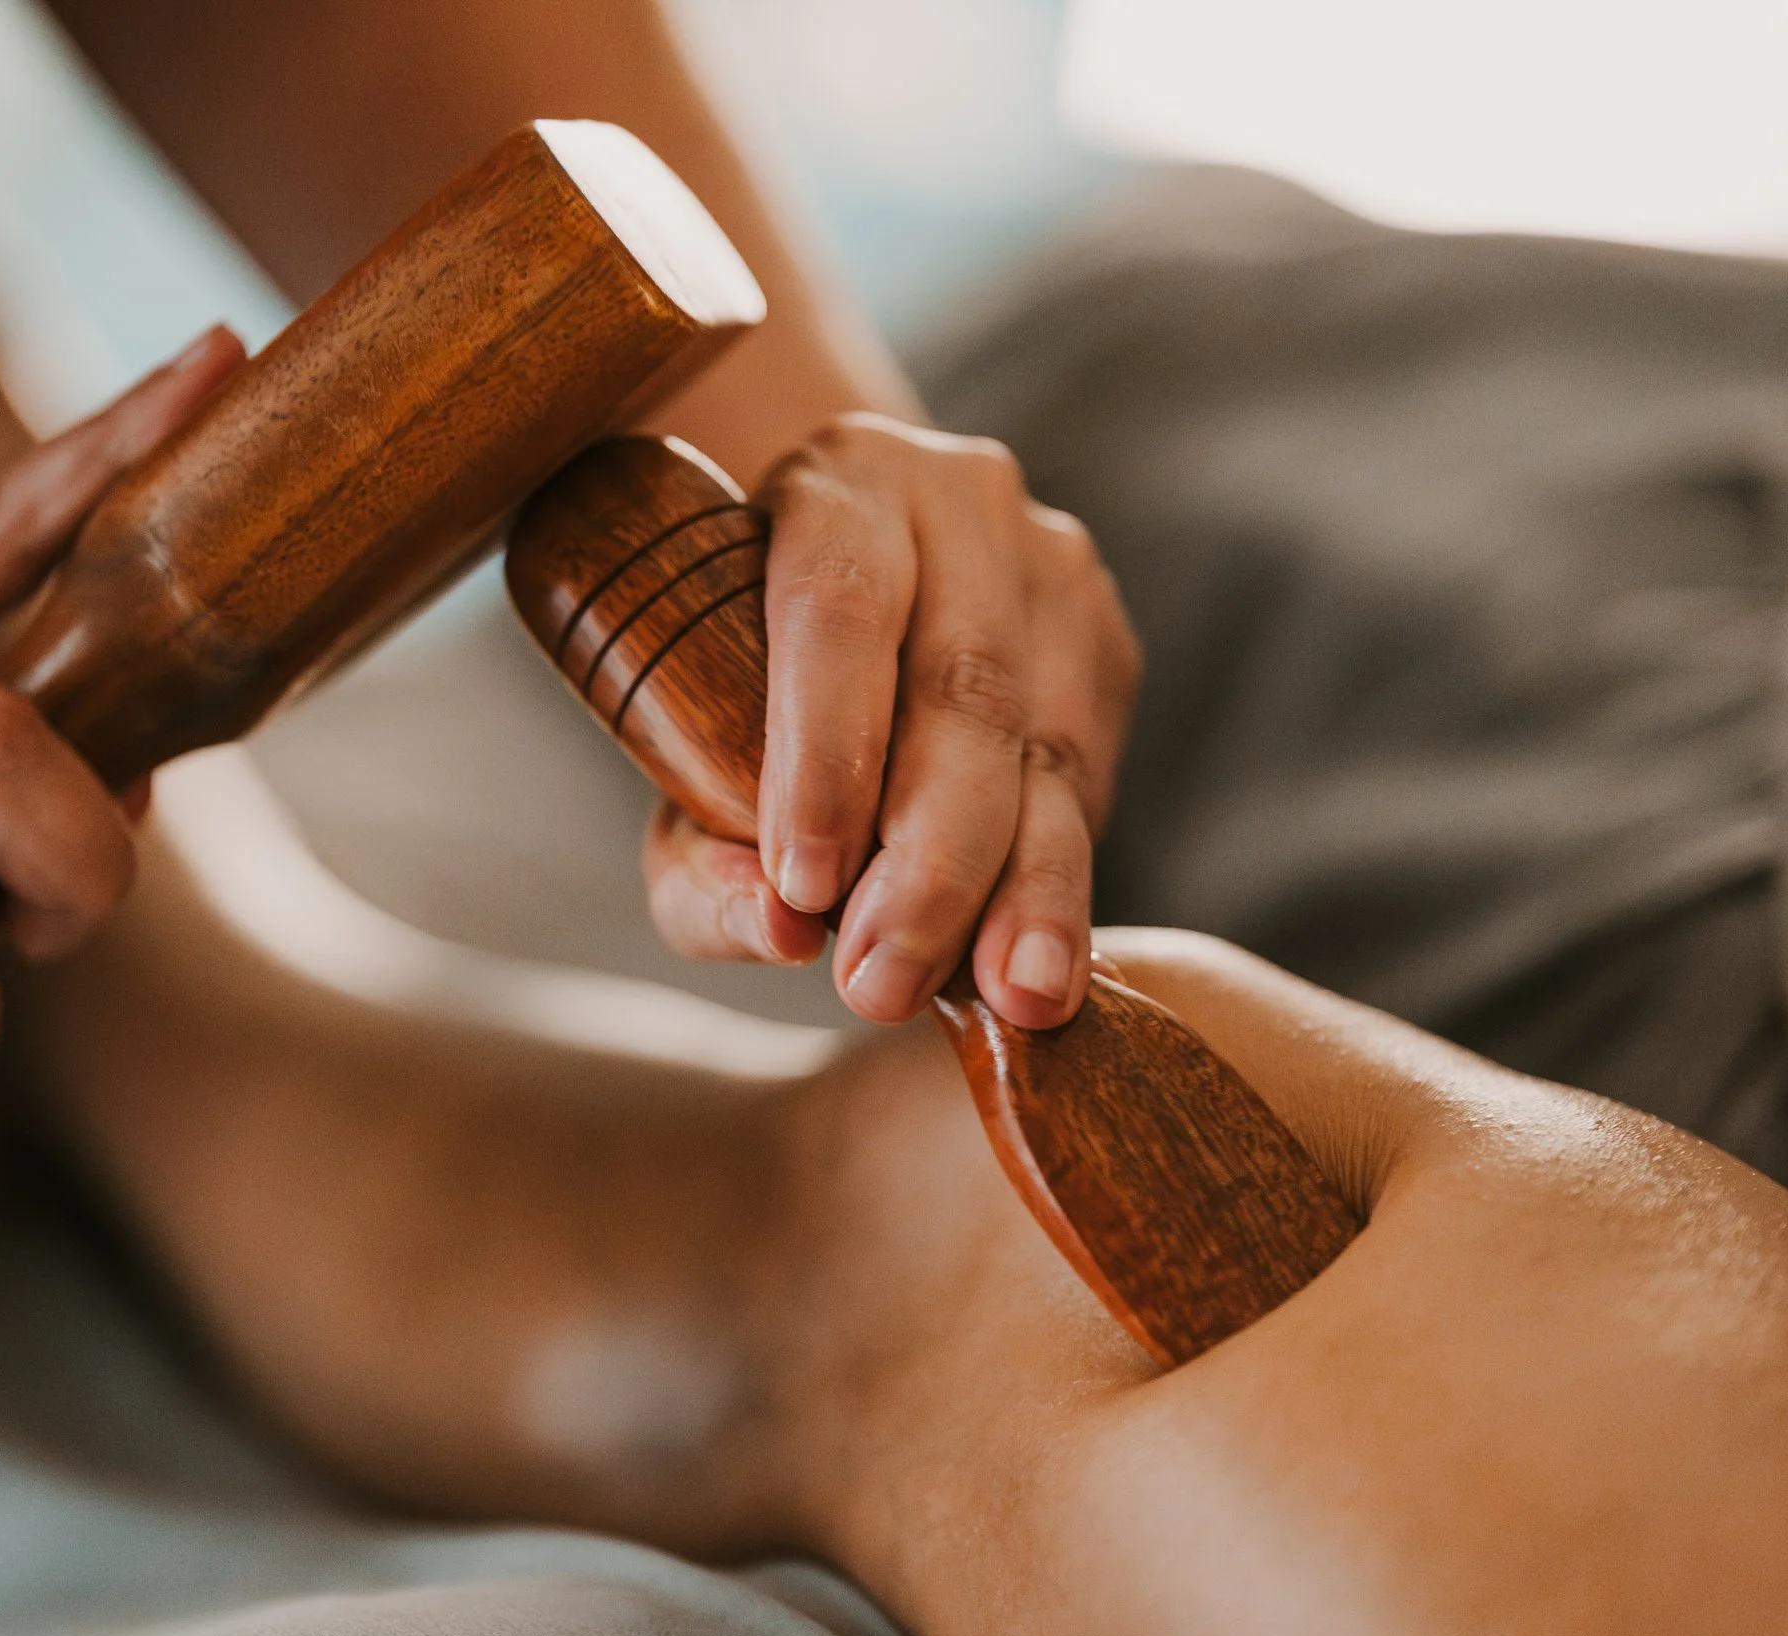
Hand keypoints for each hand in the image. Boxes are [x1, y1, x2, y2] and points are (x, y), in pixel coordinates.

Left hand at [644, 413, 1139, 1028]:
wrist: (842, 584)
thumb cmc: (735, 683)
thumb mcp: (679, 760)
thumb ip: (704, 859)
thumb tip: (781, 929)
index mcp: (836, 485)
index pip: (838, 606)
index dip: (825, 750)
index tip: (805, 885)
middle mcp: (958, 500)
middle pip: (963, 686)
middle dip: (928, 859)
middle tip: (886, 984)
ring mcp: (1052, 564)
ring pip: (1048, 743)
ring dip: (1023, 889)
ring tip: (1005, 998)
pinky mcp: (1108, 640)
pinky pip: (1090, 778)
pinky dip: (1057, 882)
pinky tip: (1032, 964)